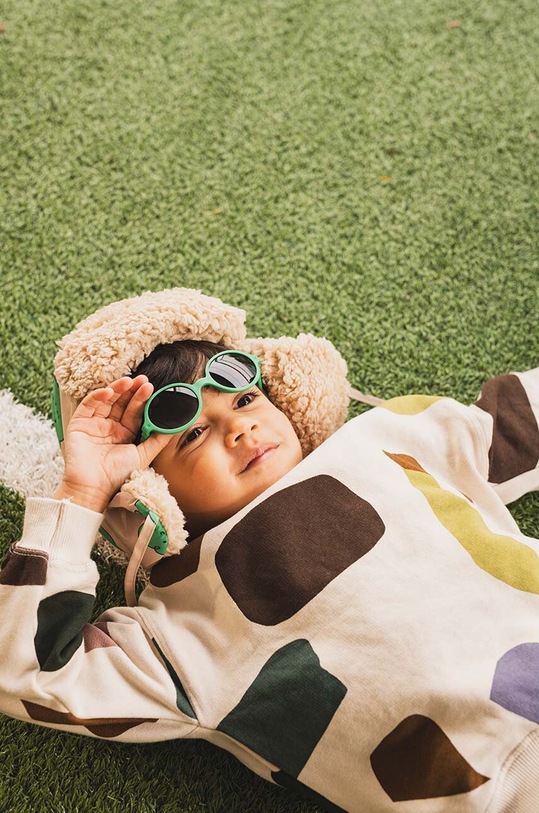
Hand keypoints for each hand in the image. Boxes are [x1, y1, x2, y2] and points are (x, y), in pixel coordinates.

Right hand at [53, 375, 172, 512]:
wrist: (94, 487)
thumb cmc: (117, 475)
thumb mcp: (143, 455)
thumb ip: (158, 439)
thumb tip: (177, 426)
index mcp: (124, 433)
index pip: (134, 411)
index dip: (142, 399)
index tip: (151, 388)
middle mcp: (110, 426)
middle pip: (121, 402)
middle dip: (132, 390)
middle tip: (143, 380)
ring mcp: (94, 423)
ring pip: (106, 400)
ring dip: (117, 389)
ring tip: (128, 382)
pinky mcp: (79, 423)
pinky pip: (88, 405)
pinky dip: (98, 396)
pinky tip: (109, 392)